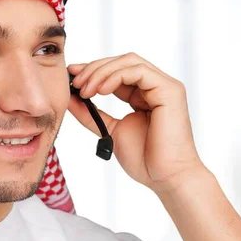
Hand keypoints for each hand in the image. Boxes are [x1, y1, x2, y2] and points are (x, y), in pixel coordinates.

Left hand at [67, 53, 204, 192]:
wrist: (165, 178)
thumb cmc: (145, 160)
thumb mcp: (109, 130)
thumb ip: (91, 114)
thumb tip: (70, 97)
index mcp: (143, 95)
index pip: (116, 72)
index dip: (93, 70)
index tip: (71, 75)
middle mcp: (155, 86)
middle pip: (121, 62)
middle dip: (94, 68)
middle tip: (75, 82)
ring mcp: (164, 86)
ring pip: (129, 61)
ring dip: (102, 72)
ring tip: (86, 89)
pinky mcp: (170, 90)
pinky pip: (139, 71)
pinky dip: (116, 76)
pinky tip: (101, 90)